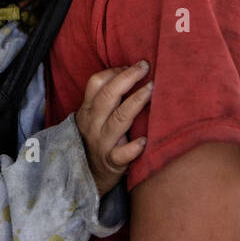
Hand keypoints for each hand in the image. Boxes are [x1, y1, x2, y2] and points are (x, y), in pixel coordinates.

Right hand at [76, 61, 152, 196]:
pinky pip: (122, 154)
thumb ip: (106, 98)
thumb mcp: (93, 117)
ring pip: (118, 120)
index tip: (133, 65)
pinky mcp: (112, 162)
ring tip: (152, 89)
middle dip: (128, 78)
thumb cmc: (96, 138)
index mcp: (88, 110)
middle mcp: (93, 124)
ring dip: (136, 103)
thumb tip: (130, 72)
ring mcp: (102, 143)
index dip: (114, 71)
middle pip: (108, 96)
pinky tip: (145, 140)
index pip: (96, 84)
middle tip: (145, 67)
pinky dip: (133, 148)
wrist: (88, 175)